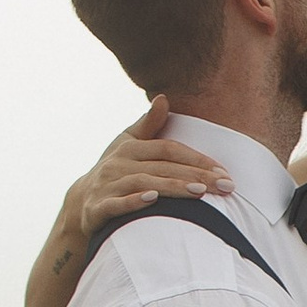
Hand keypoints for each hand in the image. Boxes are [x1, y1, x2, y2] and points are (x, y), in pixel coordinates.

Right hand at [76, 97, 230, 238]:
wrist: (81, 202)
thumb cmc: (115, 171)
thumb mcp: (128, 144)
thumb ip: (148, 125)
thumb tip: (163, 98)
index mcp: (131, 147)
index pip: (169, 149)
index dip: (197, 159)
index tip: (224, 171)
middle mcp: (119, 163)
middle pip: (163, 167)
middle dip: (196, 176)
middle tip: (225, 186)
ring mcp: (107, 185)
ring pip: (144, 184)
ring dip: (172, 187)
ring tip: (200, 192)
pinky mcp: (98, 208)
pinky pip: (116, 204)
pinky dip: (134, 202)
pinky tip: (153, 200)